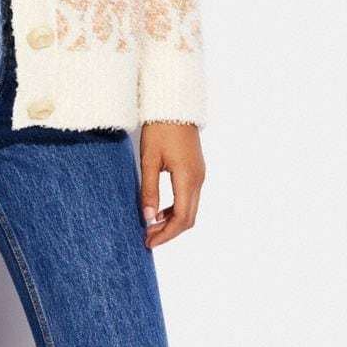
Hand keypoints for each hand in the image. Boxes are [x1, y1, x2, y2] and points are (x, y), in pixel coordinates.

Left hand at [139, 122, 204, 248]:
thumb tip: (147, 218)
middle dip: (169, 232)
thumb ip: (149, 189)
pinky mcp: (195, 170)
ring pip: (190, 208)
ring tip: (150, 226)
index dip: (165, 234)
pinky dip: (175, 209)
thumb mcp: (149, 159)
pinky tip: (159, 210)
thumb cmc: (160, 129)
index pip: (181, 219)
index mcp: (188, 178)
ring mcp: (199, 175)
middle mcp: (198, 180)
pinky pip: (189, 197)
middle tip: (147, 238)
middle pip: (188, 218)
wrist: (174, 105)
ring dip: (172, 221)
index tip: (148, 241)